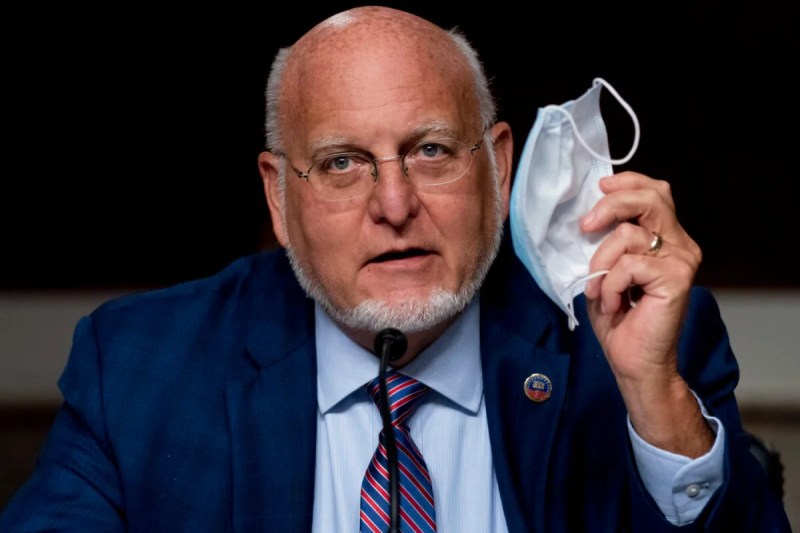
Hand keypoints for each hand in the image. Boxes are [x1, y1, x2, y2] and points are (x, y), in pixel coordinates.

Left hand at [580, 171, 712, 455]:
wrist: (634, 362)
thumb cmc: (620, 319)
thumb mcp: (606, 270)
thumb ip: (607, 241)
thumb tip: (589, 215)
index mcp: (667, 239)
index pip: (656, 192)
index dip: (628, 183)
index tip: (600, 188)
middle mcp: (681, 245)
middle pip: (650, 198)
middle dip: (611, 206)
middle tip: (585, 227)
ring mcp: (682, 260)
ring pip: (628, 234)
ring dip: (600, 263)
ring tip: (599, 290)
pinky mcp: (676, 278)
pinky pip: (628, 264)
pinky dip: (609, 284)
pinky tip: (611, 304)